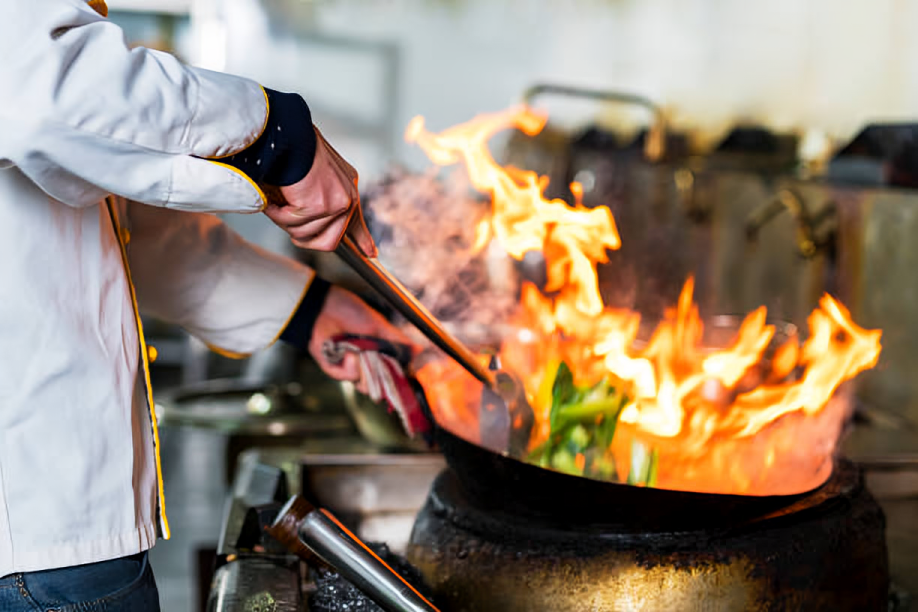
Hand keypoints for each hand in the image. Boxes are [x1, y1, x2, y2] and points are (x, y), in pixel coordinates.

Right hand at [263, 127, 376, 256]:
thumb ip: (317, 204)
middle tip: (285, 215)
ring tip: (278, 200)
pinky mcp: (321, 205)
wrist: (286, 132)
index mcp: (346, 186)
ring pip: (306, 235)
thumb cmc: (291, 150)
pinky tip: (274, 199)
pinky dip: (277, 215)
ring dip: (285, 221)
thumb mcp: (309, 180)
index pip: (356, 222)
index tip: (370, 253)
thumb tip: (312, 227)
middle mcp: (347, 196)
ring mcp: (337, 202)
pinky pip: (293, 226)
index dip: (362, 240)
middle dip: (302, 233)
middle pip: (330, 241)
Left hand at [308, 286, 412, 390]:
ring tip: (361, 351)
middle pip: (381, 385)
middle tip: (382, 362)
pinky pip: (347, 376)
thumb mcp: (379, 325)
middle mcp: (365, 364)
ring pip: (364, 385)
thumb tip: (419, 349)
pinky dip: (349, 366)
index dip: (400, 378)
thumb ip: (399, 340)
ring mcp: (350, 368)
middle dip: (384, 378)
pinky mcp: (334, 369)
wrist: (324, 306)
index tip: (408, 378)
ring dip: (365, 370)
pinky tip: (348, 351)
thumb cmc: (349, 312)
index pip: (393, 373)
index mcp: (377, 354)